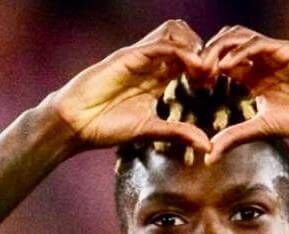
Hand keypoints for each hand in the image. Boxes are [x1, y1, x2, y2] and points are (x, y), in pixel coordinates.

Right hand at [48, 20, 212, 154]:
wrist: (75, 123)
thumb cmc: (106, 127)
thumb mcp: (149, 131)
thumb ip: (178, 134)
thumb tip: (208, 147)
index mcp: (156, 78)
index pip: (188, 58)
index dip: (204, 66)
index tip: (213, 83)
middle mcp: (150, 63)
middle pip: (184, 37)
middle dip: (203, 51)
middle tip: (211, 73)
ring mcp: (139, 57)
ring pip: (174, 32)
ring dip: (194, 46)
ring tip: (202, 69)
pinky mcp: (129, 56)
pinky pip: (160, 44)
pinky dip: (181, 51)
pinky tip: (192, 67)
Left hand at [200, 26, 288, 163]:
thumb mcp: (263, 129)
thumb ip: (235, 136)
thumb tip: (209, 156)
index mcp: (254, 75)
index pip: (221, 62)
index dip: (204, 69)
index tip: (191, 83)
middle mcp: (261, 60)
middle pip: (224, 44)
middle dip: (206, 54)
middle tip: (194, 73)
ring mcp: (273, 53)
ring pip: (238, 37)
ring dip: (219, 49)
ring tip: (207, 67)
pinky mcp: (286, 51)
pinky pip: (257, 44)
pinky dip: (239, 52)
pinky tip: (227, 66)